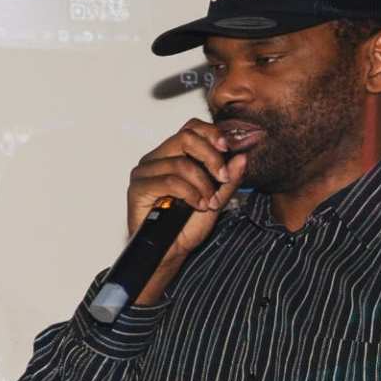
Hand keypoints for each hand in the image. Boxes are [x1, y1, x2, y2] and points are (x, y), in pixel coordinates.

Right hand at [123, 120, 247, 307]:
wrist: (171, 253)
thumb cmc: (187, 226)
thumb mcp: (217, 198)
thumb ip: (228, 178)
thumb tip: (242, 157)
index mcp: (172, 154)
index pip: (191, 128)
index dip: (211, 133)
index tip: (228, 147)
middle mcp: (155, 158)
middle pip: (186, 138)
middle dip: (211, 157)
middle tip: (222, 178)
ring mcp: (144, 172)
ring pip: (180, 162)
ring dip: (202, 183)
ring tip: (209, 202)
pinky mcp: (137, 187)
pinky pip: (169, 180)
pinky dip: (189, 193)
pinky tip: (197, 204)